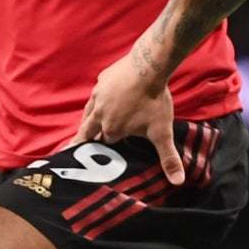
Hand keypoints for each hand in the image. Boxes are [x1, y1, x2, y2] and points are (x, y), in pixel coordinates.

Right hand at [73, 54, 182, 182]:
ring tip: (85, 127)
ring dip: (87, 121)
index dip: (100, 152)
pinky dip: (96, 100)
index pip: (102, 144)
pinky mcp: (102, 80)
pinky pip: (96, 93)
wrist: (149, 66)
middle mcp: (99, 114)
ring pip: (88, 112)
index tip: (95, 159)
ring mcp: (98, 95)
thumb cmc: (154, 101)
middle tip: (70, 149)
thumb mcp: (162, 132)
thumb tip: (178, 182)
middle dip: (82, 140)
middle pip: (86, 131)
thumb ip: (168, 158)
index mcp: (111, 129)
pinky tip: (99, 99)